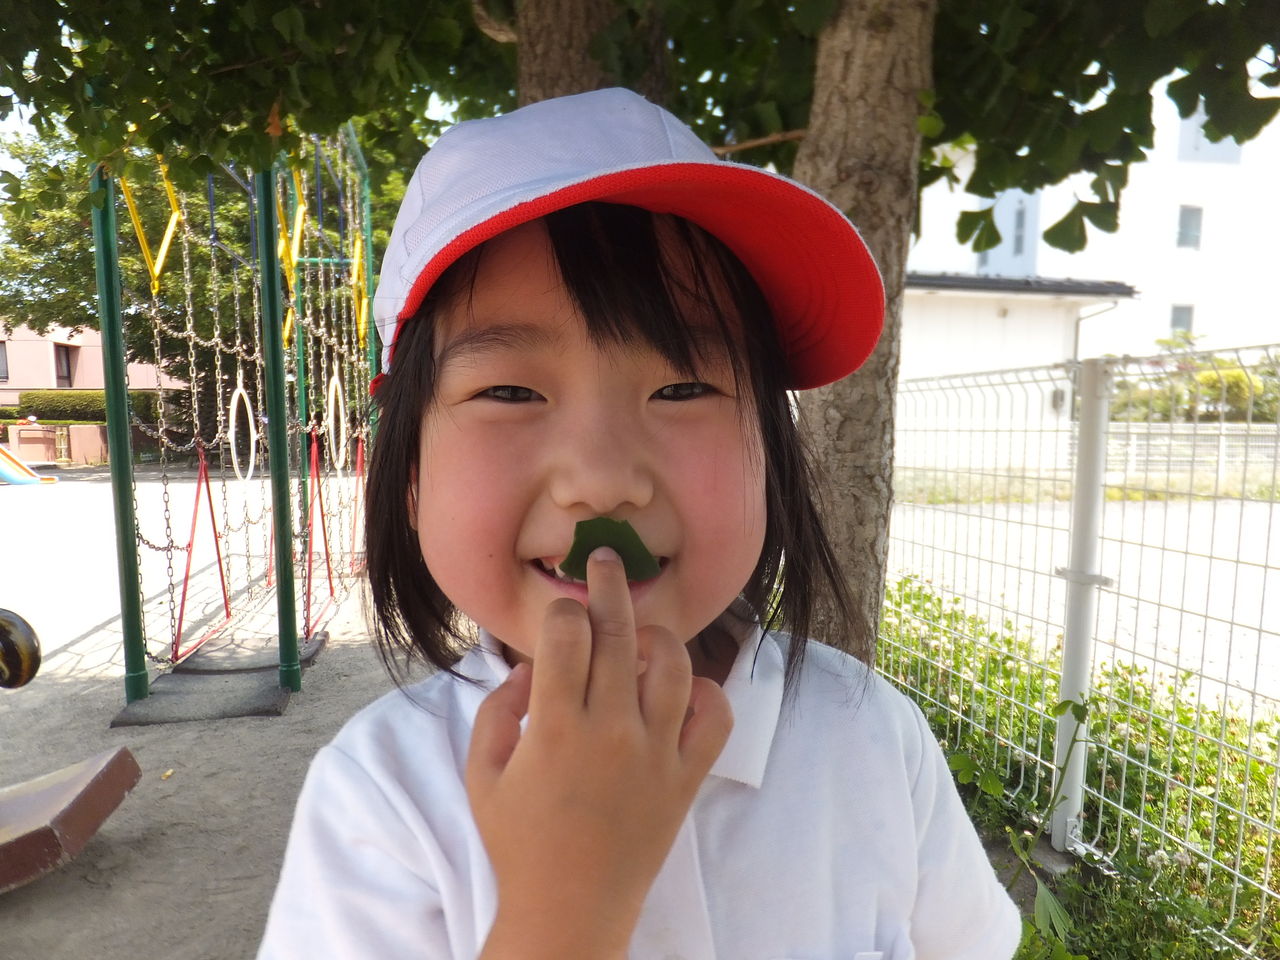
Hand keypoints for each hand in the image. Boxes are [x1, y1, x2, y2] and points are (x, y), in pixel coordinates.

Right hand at [466, 547, 733, 958]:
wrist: (570, 911)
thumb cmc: (518, 841)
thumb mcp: (481, 774)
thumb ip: (495, 709)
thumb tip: (528, 666)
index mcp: (553, 727)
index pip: (566, 633)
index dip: (561, 609)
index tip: (559, 611)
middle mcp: (610, 730)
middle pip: (620, 630)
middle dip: (609, 583)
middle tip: (605, 560)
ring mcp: (655, 753)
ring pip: (673, 662)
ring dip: (656, 635)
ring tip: (640, 632)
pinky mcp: (687, 777)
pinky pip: (714, 715)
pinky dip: (705, 691)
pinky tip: (679, 688)